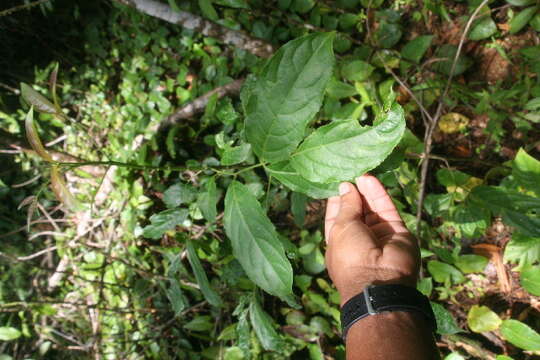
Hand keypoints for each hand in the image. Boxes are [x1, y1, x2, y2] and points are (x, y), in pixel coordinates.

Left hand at [325, 174, 419, 305]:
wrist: (381, 281)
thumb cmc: (351, 256)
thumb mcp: (341, 228)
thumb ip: (346, 206)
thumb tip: (346, 186)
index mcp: (339, 243)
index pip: (337, 217)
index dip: (337, 200)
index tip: (337, 182)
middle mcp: (359, 239)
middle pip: (356, 211)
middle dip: (353, 193)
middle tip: (350, 172)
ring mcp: (379, 236)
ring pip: (372, 209)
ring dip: (366, 191)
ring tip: (361, 172)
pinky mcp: (397, 231)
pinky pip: (387, 210)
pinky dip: (378, 195)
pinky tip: (370, 179)